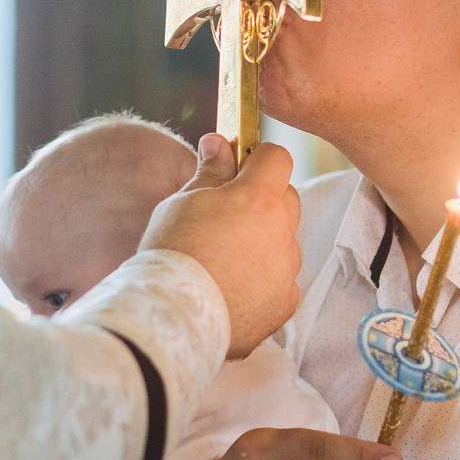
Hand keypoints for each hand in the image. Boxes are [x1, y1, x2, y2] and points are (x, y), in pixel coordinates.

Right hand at [142, 135, 302, 356]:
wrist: (172, 317)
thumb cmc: (173, 253)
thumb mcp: (183, 202)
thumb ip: (211, 171)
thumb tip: (219, 142)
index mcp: (259, 198)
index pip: (278, 158)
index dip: (258, 158)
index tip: (240, 168)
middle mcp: (282, 232)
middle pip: (287, 198)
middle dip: (264, 198)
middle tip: (228, 214)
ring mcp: (287, 270)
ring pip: (285, 241)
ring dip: (265, 241)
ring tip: (225, 257)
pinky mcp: (285, 302)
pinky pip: (282, 280)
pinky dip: (265, 280)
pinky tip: (233, 286)